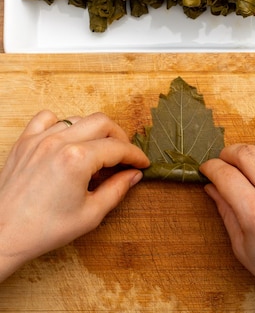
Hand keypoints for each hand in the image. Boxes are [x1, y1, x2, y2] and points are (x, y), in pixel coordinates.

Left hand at [0, 110, 148, 281]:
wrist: (3, 235)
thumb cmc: (45, 229)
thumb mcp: (91, 214)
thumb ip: (117, 190)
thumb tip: (133, 175)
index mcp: (77, 159)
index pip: (118, 147)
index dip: (135, 155)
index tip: (142, 163)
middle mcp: (59, 142)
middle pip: (102, 122)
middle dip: (120, 137)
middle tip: (125, 156)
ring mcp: (39, 139)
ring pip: (78, 119)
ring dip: (94, 132)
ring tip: (98, 151)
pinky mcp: (24, 142)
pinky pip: (47, 118)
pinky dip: (62, 124)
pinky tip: (68, 140)